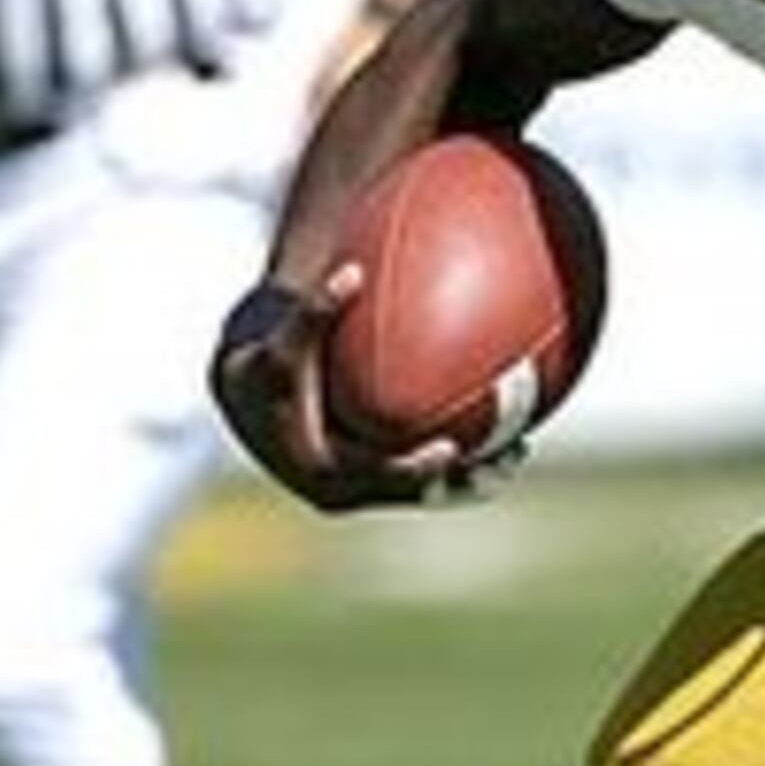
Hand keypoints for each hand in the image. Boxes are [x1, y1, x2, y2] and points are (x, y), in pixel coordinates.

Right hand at [205, 268, 514, 514]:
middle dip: (456, 481)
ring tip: (516, 452)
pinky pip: (420, 481)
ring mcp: (354, 490)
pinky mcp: (369, 485)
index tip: (450, 450)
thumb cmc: (271, 359)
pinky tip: (503, 441)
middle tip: (502, 455)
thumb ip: (317, 311)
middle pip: (407, 493)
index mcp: (315, 464)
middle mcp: (334, 488)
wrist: (248, 395)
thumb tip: (354, 272)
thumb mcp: (288, 340)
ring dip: (468, 479)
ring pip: (419, 493)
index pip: (369, 474)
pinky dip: (459, 468)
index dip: (409, 468)